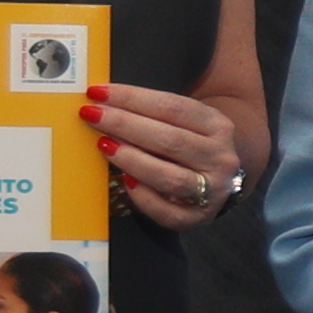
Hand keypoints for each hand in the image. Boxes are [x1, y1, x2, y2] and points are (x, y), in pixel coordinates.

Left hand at [83, 77, 249, 228]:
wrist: (219, 181)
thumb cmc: (190, 146)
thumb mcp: (186, 123)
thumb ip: (154, 113)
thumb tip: (105, 102)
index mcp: (218, 126)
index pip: (172, 107)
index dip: (133, 98)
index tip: (99, 93)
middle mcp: (220, 158)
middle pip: (170, 140)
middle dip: (125, 125)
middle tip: (93, 115)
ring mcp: (212, 190)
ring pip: (169, 177)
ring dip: (132, 159)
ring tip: (104, 145)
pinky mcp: (196, 218)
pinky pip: (165, 210)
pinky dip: (142, 196)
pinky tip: (125, 180)